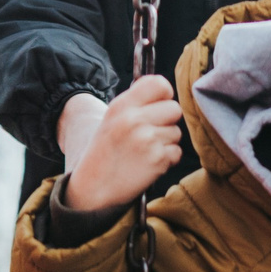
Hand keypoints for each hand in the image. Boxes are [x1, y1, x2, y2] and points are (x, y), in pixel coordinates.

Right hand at [59, 76, 181, 211]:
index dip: (164, 95)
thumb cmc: (106, 151)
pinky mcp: (158, 159)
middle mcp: (134, 119)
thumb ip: (136, 103)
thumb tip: (165, 89)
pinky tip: (148, 163)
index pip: (159, 84)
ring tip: (144, 150)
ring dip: (166, 142)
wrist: (93, 187)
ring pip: (177, 132)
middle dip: (167, 121)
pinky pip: (177, 152)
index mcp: (121, 106)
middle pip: (174, 108)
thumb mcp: (112, 119)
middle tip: (150, 133)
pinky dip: (167, 159)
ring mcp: (147, 139)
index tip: (158, 105)